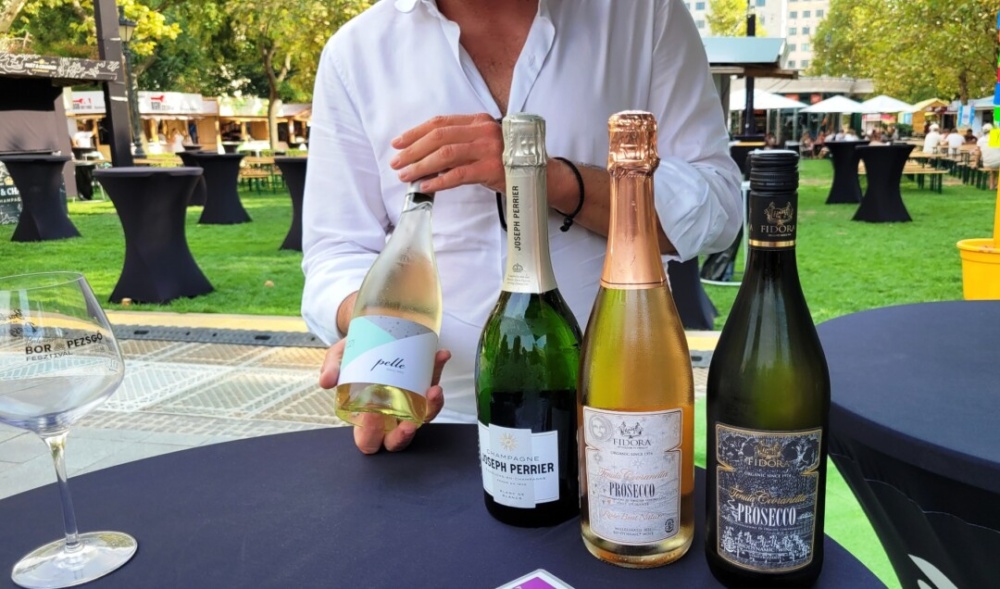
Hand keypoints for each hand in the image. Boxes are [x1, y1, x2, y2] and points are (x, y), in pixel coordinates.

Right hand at [319, 339, 451, 453]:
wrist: (373, 331)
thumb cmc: (353, 353)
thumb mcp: (340, 356)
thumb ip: (332, 367)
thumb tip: (326, 381)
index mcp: (365, 417)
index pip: (368, 440)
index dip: (370, 434)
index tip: (372, 414)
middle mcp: (389, 416)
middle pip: (399, 439)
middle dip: (406, 434)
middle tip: (410, 422)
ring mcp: (409, 403)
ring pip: (424, 417)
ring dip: (432, 407)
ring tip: (434, 389)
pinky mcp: (424, 386)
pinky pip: (434, 387)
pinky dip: (438, 371)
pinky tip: (441, 355)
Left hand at [390, 113, 504, 193]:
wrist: (539, 175)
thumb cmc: (507, 161)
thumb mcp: (483, 144)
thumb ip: (459, 145)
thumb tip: (424, 156)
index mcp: (478, 121)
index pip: (440, 123)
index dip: (415, 132)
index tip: (398, 143)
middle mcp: (483, 130)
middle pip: (439, 137)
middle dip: (413, 150)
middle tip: (397, 162)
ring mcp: (489, 149)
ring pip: (445, 154)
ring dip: (421, 165)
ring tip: (406, 176)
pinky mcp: (492, 169)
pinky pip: (458, 175)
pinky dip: (439, 181)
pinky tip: (426, 186)